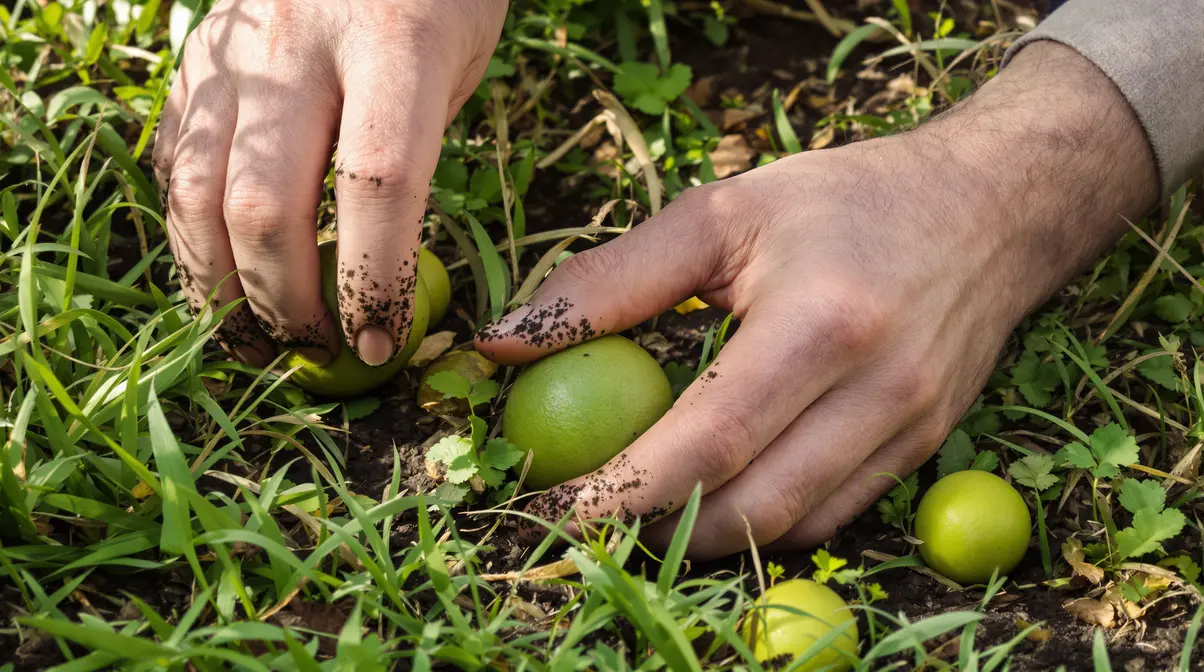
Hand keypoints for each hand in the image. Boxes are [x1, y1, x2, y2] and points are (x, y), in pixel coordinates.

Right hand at [154, 0, 506, 366]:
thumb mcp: (460, 66)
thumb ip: (415, 155)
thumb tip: (375, 270)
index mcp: (392, 42)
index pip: (377, 182)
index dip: (374, 277)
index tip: (379, 342)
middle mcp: (296, 45)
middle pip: (265, 204)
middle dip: (285, 299)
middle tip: (313, 348)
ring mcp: (232, 51)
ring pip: (198, 191)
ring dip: (219, 283)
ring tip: (251, 336)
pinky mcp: (194, 60)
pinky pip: (176, 158)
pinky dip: (191, 227)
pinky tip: (217, 268)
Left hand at [476, 43, 1157, 559]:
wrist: (990, 209)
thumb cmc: (846, 200)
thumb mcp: (721, 214)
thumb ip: (610, 279)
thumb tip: (505, 340)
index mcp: (824, 323)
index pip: (711, 438)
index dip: (625, 487)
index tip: (555, 502)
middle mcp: (879, 390)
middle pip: (750, 507)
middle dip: (654, 532)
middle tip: (588, 518)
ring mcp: (911, 430)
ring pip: (789, 528)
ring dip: (704, 538)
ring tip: (641, 514)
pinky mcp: (925, 449)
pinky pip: (830, 516)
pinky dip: (763, 523)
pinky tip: (717, 496)